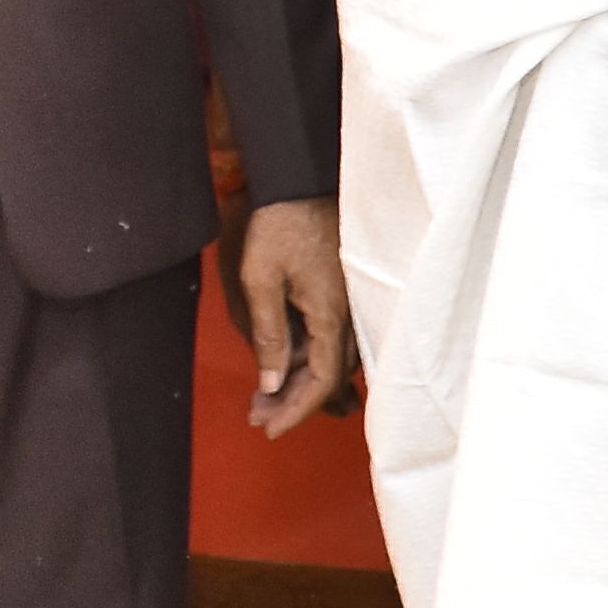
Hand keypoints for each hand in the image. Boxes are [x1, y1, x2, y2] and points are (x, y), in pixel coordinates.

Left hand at [232, 196, 354, 432]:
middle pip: (330, 378)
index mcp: (331, 316)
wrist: (303, 177)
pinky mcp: (345, 291)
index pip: (320, 383)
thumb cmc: (280, 223)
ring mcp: (351, 303)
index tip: (267, 429)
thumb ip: (268, 334)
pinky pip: (336, 340)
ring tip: (264, 396)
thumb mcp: (260, 279)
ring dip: (301, 382)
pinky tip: (287, 361)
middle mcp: (350, 315)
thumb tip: (270, 384)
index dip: (295, 411)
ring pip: (334, 361)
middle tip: (256, 415)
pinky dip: (311, 358)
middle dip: (293, 402)